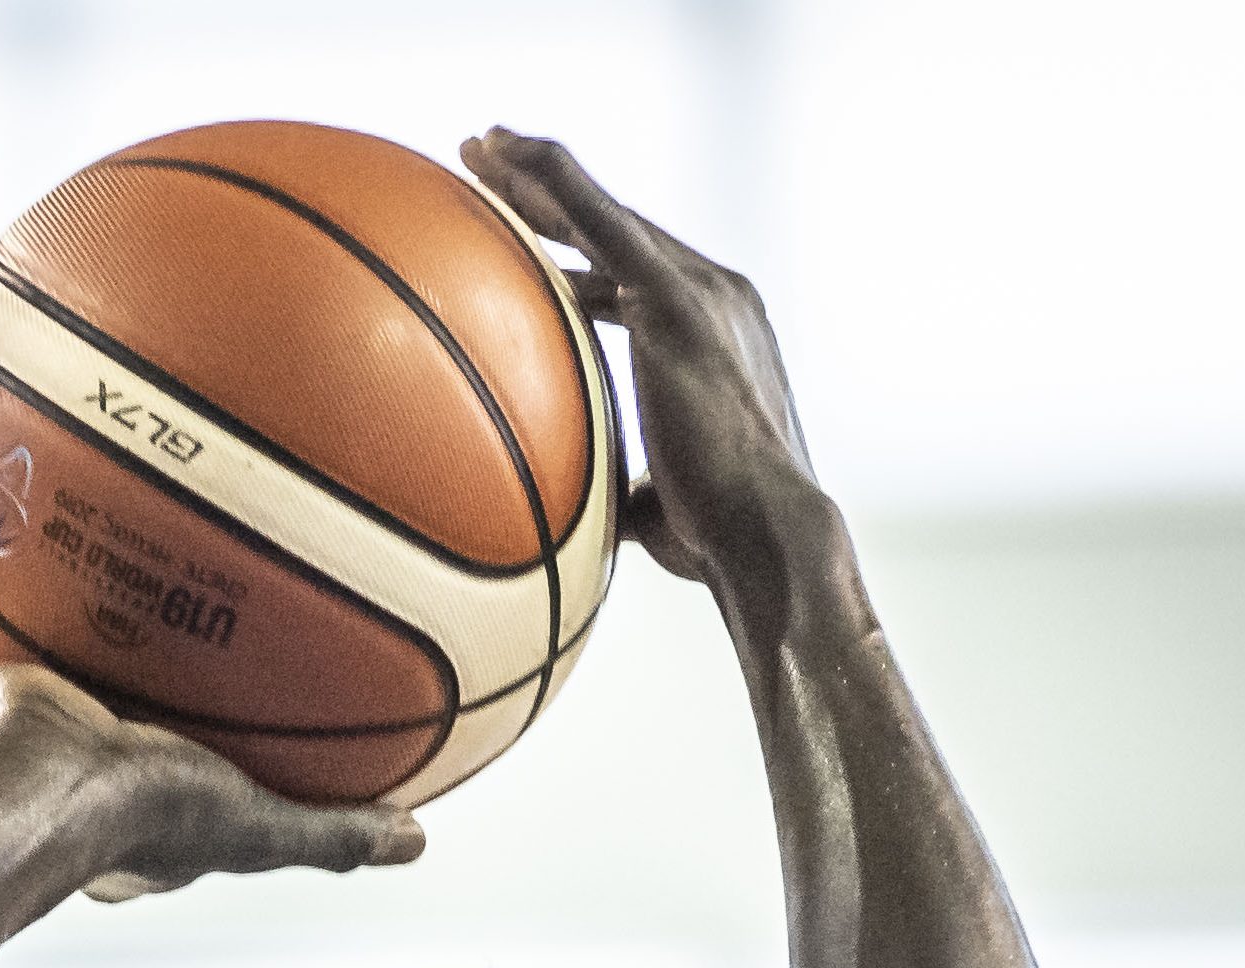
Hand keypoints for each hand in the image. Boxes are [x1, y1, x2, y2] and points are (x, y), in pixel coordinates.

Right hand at [0, 602, 422, 901]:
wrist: (48, 796)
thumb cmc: (152, 817)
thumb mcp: (264, 825)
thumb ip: (338, 834)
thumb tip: (420, 839)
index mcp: (135, 791)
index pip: (162, 758)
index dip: (181, 734)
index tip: (204, 694)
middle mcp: (69, 754)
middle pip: (82, 700)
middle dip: (94, 664)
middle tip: (118, 609)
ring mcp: (9, 726)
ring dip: (5, 626)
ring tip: (24, 559)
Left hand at [461, 128, 827, 591]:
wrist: (766, 535)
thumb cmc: (717, 542)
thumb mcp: (663, 501)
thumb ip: (627, 485)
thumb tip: (582, 516)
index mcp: (717, 336)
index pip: (635, 277)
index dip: (578, 253)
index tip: (528, 240)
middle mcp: (717, 296)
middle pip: (614, 231)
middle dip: (548, 196)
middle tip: (487, 165)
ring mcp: (701, 292)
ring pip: (601, 211)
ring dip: (534, 175)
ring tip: (477, 149)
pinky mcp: (676, 299)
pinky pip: (599, 219)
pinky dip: (551, 179)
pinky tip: (501, 153)